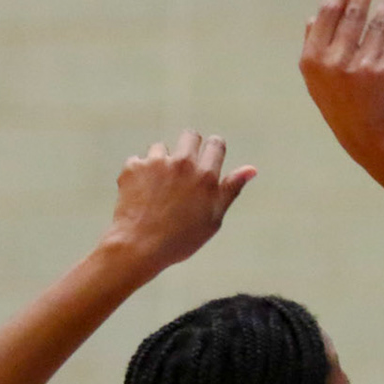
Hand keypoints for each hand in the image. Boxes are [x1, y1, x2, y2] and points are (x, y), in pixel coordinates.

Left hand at [104, 131, 254, 271]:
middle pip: (190, 136)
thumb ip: (230, 189)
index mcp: (206, 175)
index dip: (213, 149)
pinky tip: (139, 191)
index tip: (209, 158)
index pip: (216, 144)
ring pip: (160, 147)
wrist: (138, 247)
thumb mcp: (214, 218)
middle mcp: (183, 163)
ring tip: (156, 185)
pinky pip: (137, 161)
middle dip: (189, 147)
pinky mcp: (133, 168)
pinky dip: (138, 173)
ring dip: (160, 161)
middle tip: (182, 168)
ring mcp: (156, 164)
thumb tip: (251, 169)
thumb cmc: (180, 238)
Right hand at [300, 0, 383, 159]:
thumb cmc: (339, 102)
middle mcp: (335, 61)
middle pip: (353, 12)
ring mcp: (362, 67)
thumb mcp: (316, 79)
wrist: (367, 136)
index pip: (327, 13)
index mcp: (313, 59)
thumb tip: (313, 16)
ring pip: (378, 23)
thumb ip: (313, 47)